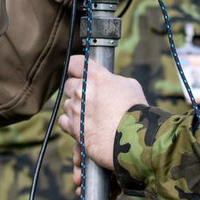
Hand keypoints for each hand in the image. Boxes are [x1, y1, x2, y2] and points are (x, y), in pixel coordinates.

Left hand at [58, 54, 146, 174]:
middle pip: (68, 85)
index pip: (74, 62)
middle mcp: (81, 91)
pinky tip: (83, 125)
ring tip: (93, 116)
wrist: (134, 138)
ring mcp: (75, 110)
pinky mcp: (73, 128)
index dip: (76, 67)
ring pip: (67, 104)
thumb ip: (112, 80)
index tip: (79, 71)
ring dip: (76, 108)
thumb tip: (106, 83)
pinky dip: (71, 123)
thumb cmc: (136, 110)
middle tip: (91, 98)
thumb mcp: (129, 85)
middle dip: (77, 89)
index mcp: (95, 76)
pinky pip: (64, 121)